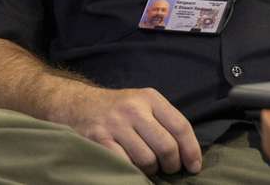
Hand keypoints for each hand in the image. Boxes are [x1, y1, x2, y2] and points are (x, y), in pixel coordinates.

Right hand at [47, 84, 201, 175]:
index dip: (191, 151)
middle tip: (168, 169)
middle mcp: (133, 108)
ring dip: (150, 169)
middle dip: (171, 165)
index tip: (193, 166)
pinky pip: (126, 164)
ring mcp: (115, 124)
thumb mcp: (142, 103)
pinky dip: (132, 170)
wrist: (76, 104)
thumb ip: (164, 121)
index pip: (181, 126)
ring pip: (147, 159)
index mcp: (149, 98)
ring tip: (147, 166)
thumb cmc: (117, 109)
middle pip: (166, 147)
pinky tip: (131, 167)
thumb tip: (188, 153)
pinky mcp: (100, 139)